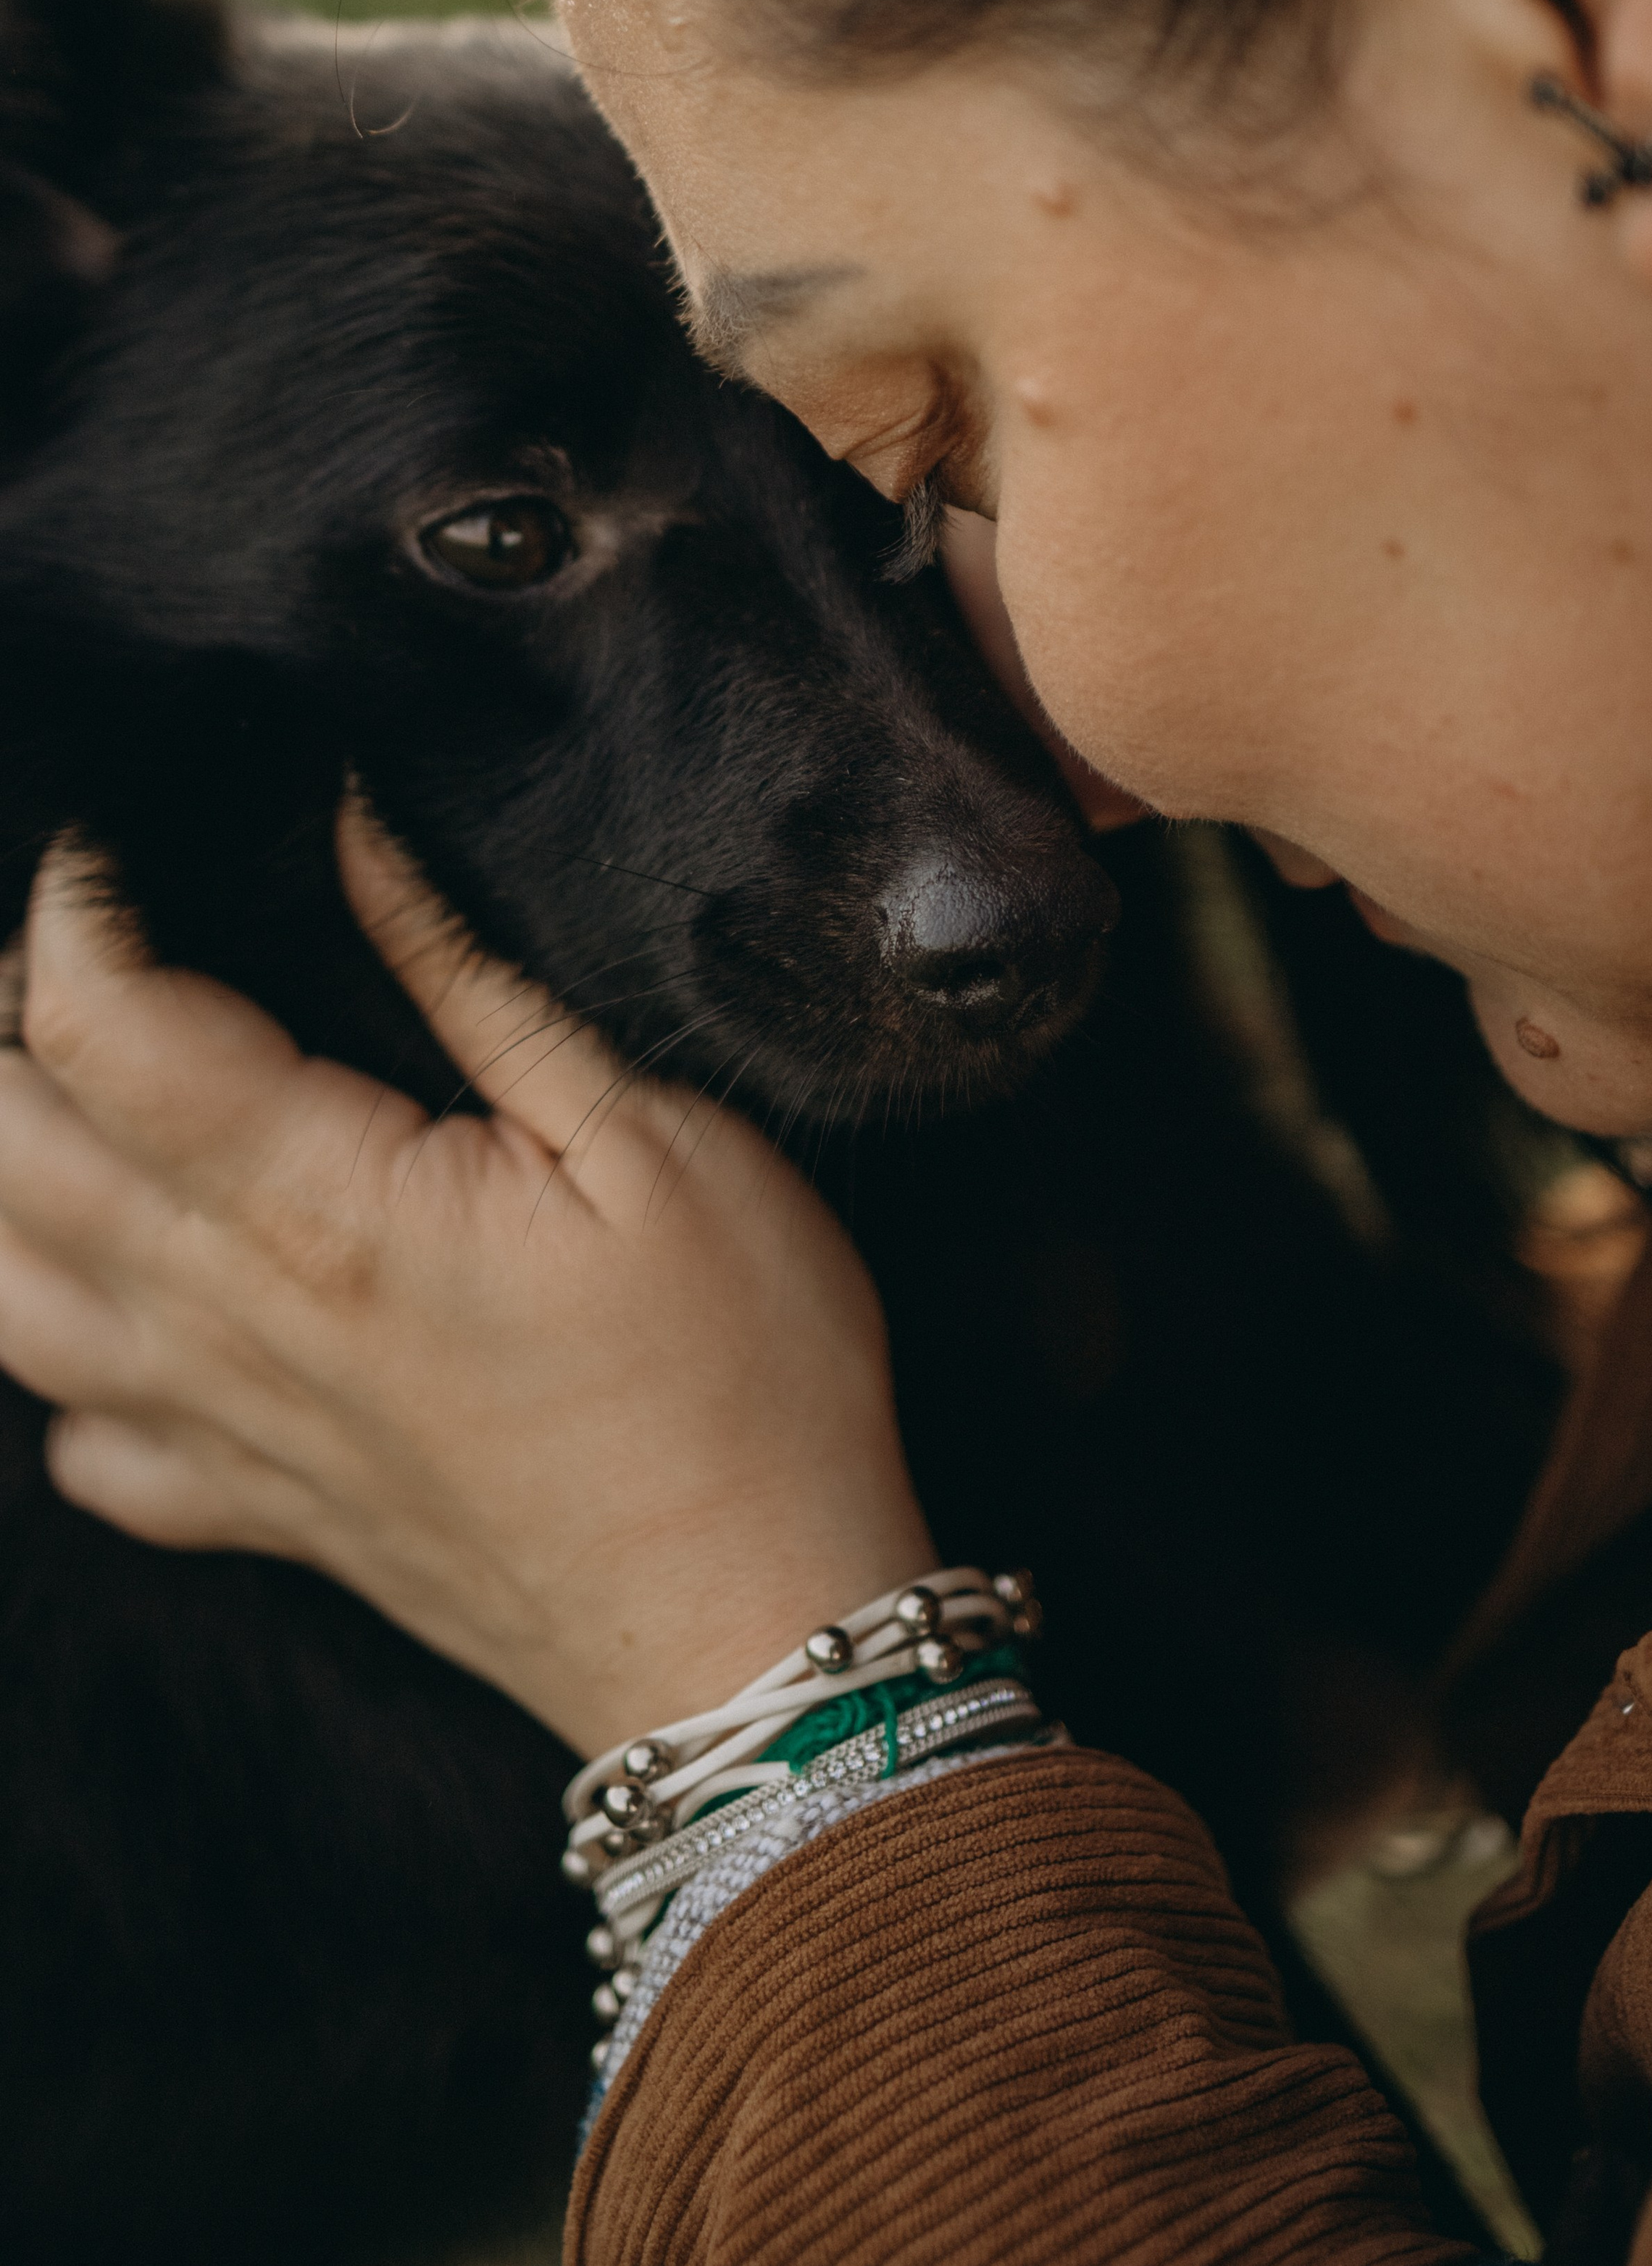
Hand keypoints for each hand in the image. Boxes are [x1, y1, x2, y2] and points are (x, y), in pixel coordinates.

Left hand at [0, 810, 933, 1753]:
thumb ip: (476, 986)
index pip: (104, 1027)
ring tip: (59, 1091)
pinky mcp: (256, 1512)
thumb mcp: (654, 1141)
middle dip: (3, 1021)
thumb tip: (358, 838)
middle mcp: (232, 1319)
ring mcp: (227, 1431)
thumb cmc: (742, 1383)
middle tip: (82, 944)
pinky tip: (127, 1301)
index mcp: (328, 1208)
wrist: (756, 1634)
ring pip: (6, 1296)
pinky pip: (82, 1451)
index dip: (76, 910)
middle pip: (7, 1147)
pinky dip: (66, 1364)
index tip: (117, 839)